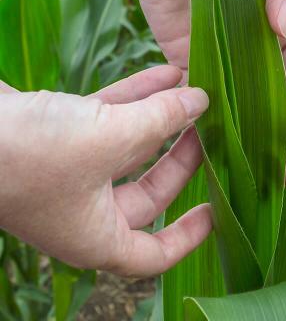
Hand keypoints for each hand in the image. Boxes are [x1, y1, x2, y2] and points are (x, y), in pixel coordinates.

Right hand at [0, 66, 210, 277]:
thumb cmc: (29, 152)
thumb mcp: (110, 138)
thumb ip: (161, 120)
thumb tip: (201, 101)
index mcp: (96, 234)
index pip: (153, 253)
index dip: (188, 236)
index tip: (216, 211)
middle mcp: (84, 207)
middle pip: (149, 190)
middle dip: (182, 159)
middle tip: (209, 132)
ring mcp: (70, 169)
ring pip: (130, 147)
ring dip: (162, 119)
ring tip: (196, 93)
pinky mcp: (59, 133)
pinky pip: (109, 118)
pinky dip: (137, 98)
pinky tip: (167, 73)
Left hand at [122, 0, 285, 187]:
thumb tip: (285, 23)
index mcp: (285, 18)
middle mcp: (260, 46)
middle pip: (282, 101)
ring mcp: (226, 59)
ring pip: (247, 110)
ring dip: (256, 146)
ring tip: (263, 182)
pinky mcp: (192, 64)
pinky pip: (204, 101)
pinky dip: (211, 130)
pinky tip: (215, 159)